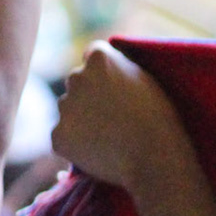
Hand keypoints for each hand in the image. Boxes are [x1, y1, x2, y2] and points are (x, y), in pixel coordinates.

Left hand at [52, 41, 190, 192]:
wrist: (154, 157)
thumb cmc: (158, 120)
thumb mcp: (145, 80)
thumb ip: (119, 70)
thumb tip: (101, 71)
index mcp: (100, 58)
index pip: (93, 57)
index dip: (104, 74)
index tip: (116, 90)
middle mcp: (76, 76)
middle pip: (77, 83)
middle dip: (89, 96)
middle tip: (113, 117)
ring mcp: (64, 106)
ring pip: (68, 110)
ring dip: (81, 120)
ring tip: (109, 138)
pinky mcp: (57, 135)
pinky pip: (63, 137)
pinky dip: (76, 145)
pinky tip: (99, 153)